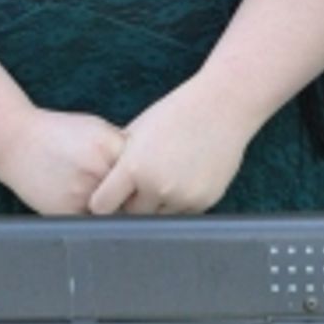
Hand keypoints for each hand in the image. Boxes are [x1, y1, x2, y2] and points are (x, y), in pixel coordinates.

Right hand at [0, 108, 131, 216]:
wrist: (12, 140)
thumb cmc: (55, 133)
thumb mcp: (93, 128)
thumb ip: (120, 147)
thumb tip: (146, 169)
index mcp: (108, 146)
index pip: (143, 170)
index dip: (144, 175)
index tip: (144, 180)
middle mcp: (98, 170)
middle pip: (133, 194)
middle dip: (133, 195)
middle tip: (131, 196)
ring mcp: (82, 194)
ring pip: (114, 212)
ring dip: (114, 209)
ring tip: (98, 197)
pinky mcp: (67, 212)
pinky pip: (92, 222)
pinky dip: (93, 216)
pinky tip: (82, 202)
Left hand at [86, 78, 253, 215]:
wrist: (221, 107)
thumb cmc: (175, 114)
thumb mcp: (136, 132)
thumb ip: (118, 162)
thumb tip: (102, 186)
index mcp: (133, 168)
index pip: (103, 205)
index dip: (102, 202)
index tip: (105, 198)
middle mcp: (157, 187)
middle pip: (132, 214)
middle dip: (131, 203)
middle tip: (139, 185)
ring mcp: (183, 197)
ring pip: (158, 216)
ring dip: (157, 205)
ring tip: (165, 176)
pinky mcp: (204, 202)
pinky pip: (182, 213)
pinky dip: (179, 203)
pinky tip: (184, 178)